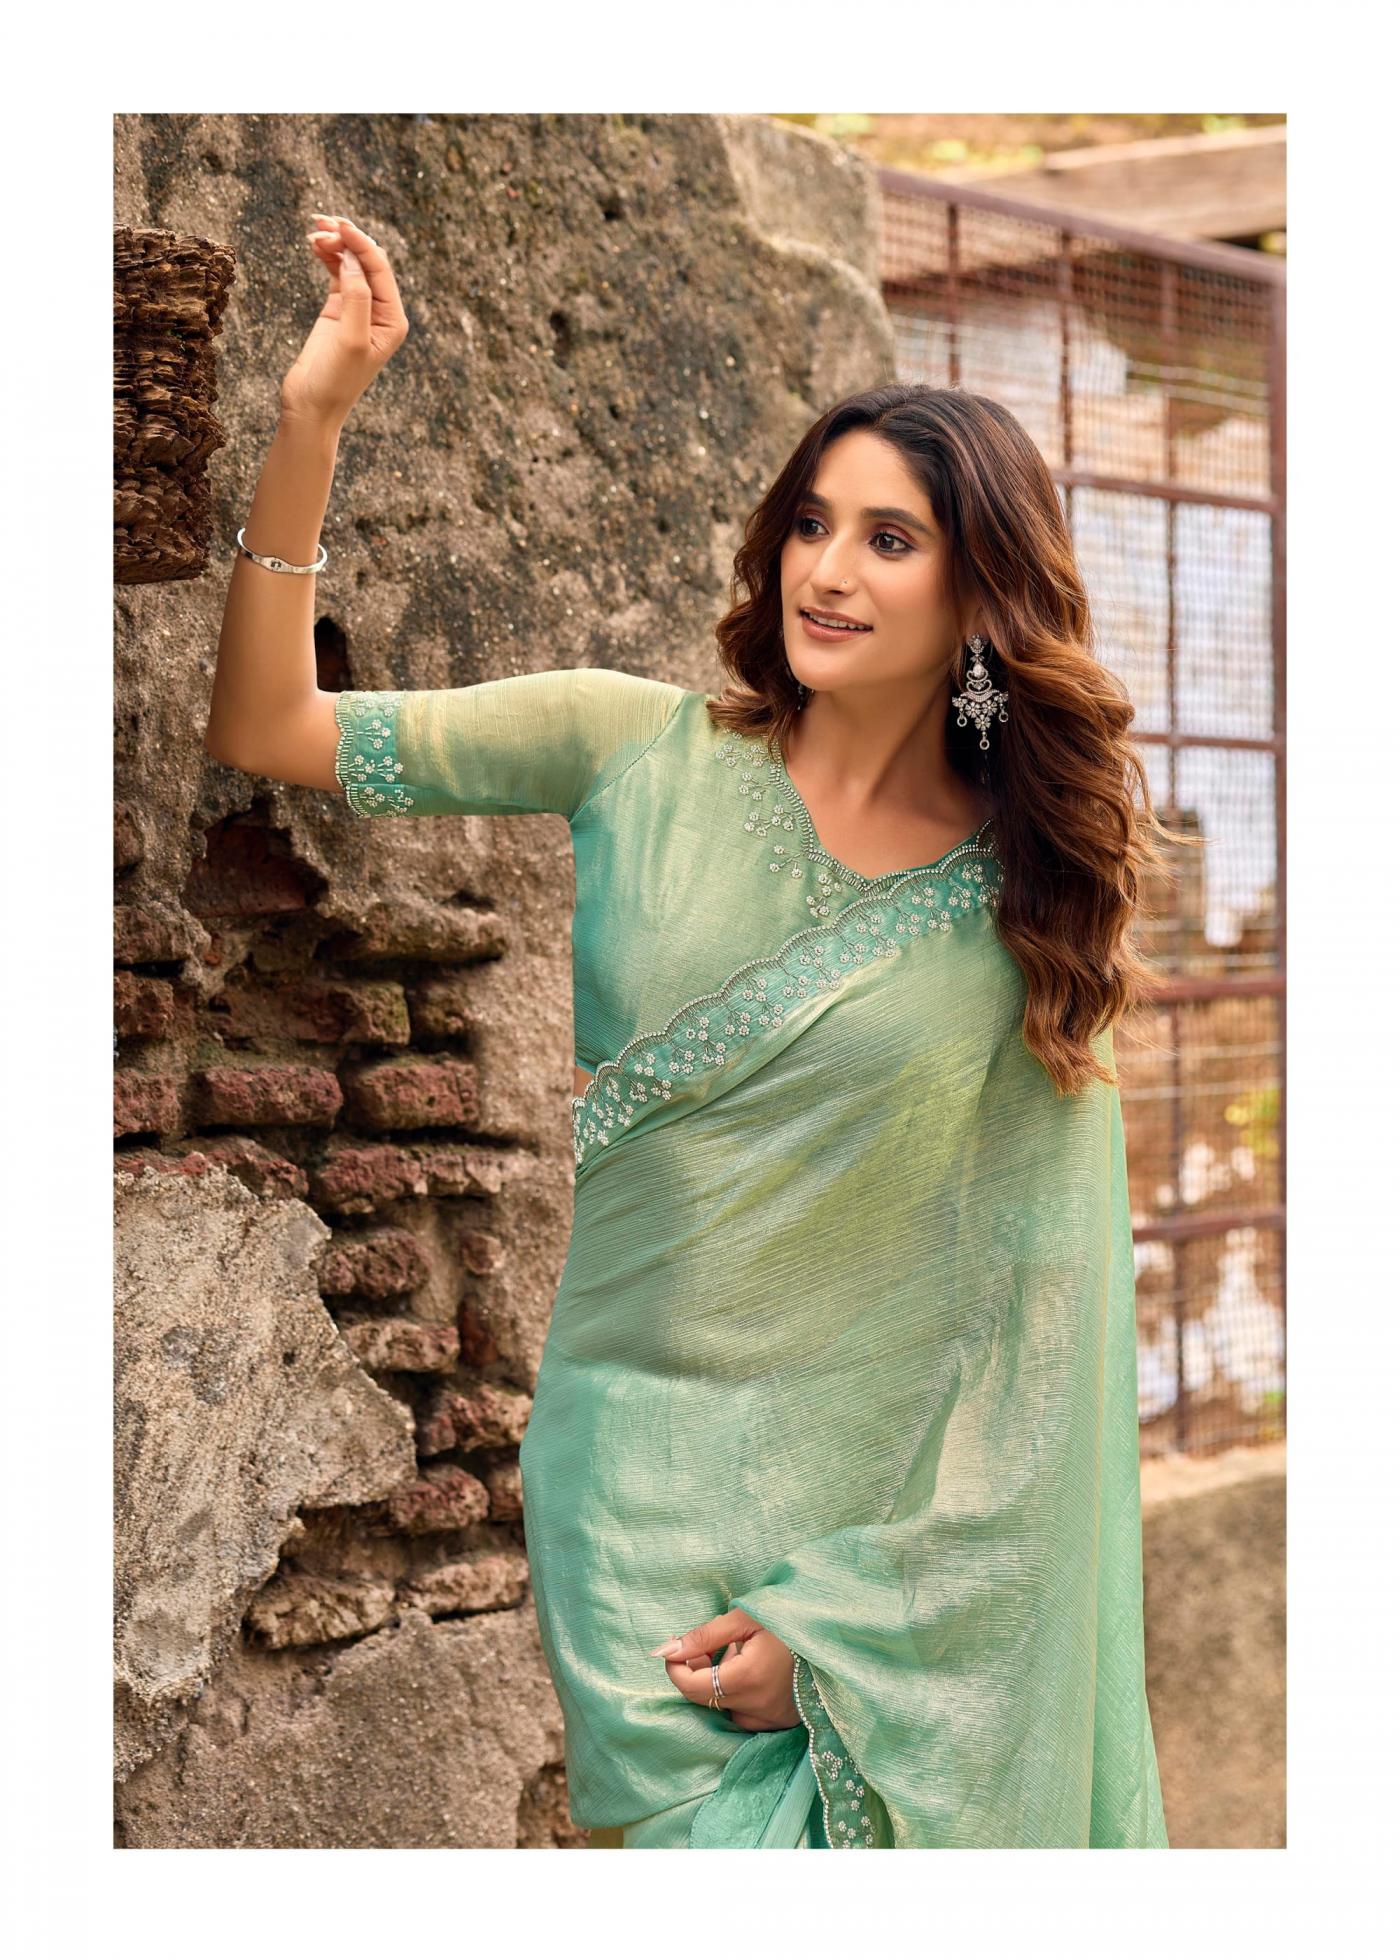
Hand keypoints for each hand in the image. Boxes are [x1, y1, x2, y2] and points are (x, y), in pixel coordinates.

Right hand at [281, 214, 409, 428]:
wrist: (311, 406)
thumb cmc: (335, 380)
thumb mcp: (351, 340)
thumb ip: (356, 298)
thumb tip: (352, 261)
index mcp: (393, 320)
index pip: (380, 269)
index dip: (360, 243)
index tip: (337, 225)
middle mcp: (380, 312)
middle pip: (367, 261)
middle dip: (346, 238)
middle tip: (319, 224)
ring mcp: (358, 309)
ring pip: (350, 264)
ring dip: (334, 244)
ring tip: (312, 233)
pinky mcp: (337, 310)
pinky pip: (336, 274)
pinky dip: (326, 257)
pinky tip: (313, 246)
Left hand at [649, 1608, 798, 1732]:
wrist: (835, 1637)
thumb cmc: (789, 1621)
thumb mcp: (746, 1618)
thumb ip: (705, 1635)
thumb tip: (665, 1650)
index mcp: (747, 1679)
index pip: (690, 1686)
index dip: (675, 1667)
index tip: (674, 1646)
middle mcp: (756, 1708)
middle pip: (705, 1697)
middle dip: (695, 1670)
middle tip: (704, 1643)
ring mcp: (769, 1720)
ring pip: (723, 1705)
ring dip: (718, 1681)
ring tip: (735, 1652)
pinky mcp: (778, 1723)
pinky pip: (743, 1714)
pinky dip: (737, 1693)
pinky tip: (751, 1670)